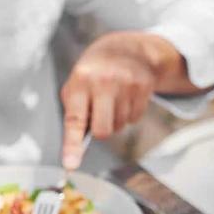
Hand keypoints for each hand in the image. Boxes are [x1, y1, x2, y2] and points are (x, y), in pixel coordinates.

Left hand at [60, 31, 195, 169]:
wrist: (127, 48)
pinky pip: (134, 118)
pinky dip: (129, 113)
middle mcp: (103, 82)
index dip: (72, 145)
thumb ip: (74, 111)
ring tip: (114, 99)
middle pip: (103, 131)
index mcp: (80, 81)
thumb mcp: (77, 83)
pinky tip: (126, 97)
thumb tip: (75, 149)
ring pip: (120, 126)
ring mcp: (125, 84)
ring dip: (116, 119)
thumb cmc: (95, 73)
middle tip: (101, 114)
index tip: (70, 165)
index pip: (75, 120)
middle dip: (102, 130)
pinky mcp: (143, 87)